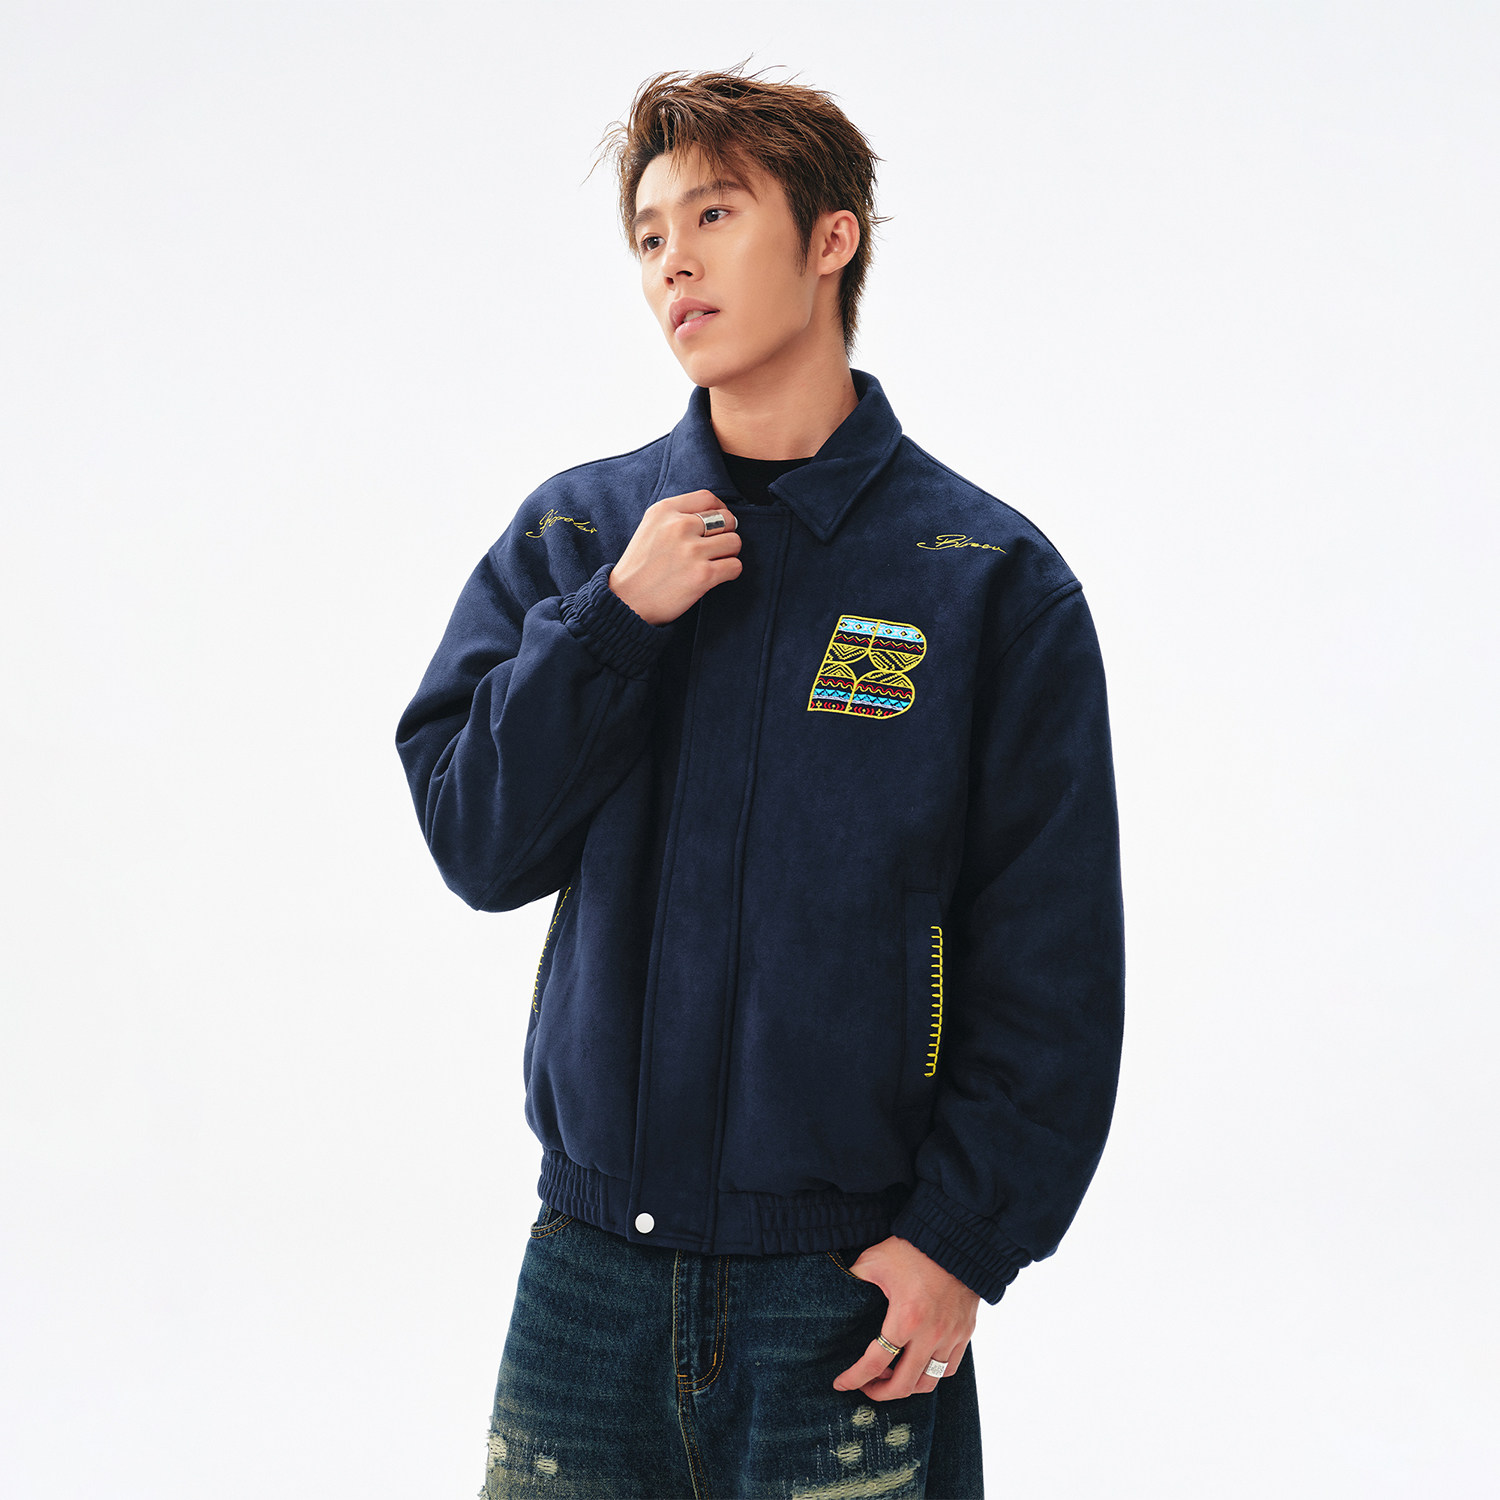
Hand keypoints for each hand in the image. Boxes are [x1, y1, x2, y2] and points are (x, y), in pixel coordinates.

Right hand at [607, 489, 740, 625]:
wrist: (626, 601)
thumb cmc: (640, 567)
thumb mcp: (650, 527)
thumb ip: (678, 516)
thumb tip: (717, 514)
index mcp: (664, 510)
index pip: (708, 498)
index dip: (720, 510)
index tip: (719, 523)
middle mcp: (679, 526)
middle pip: (726, 519)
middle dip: (726, 533)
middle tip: (715, 548)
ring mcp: (692, 550)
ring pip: (735, 542)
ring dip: (729, 554)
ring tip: (713, 563)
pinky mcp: (703, 575)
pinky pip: (735, 566)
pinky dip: (730, 572)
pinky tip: (715, 576)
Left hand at [831, 1236, 979, 1400]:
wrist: (955, 1239)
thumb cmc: (912, 1249)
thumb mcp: (874, 1260)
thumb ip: (855, 1278)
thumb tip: (837, 1288)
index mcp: (905, 1318)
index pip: (875, 1362)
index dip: (854, 1378)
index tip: (840, 1384)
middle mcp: (930, 1334)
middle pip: (903, 1385)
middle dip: (879, 1393)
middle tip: (866, 1387)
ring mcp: (951, 1336)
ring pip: (928, 1382)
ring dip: (906, 1387)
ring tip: (891, 1377)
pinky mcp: (965, 1333)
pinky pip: (948, 1369)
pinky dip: (930, 1375)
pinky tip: (917, 1365)